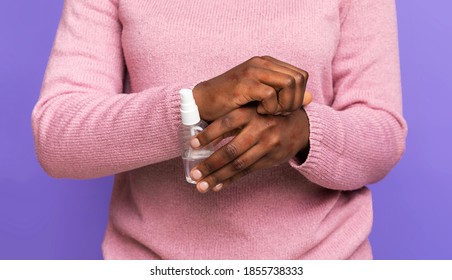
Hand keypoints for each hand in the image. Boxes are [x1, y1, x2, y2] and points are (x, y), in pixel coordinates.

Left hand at [189, 105, 309, 192]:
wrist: (301, 126)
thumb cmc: (268, 115)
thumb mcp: (252, 110)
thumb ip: (232, 120)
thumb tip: (203, 135)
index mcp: (251, 113)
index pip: (225, 124)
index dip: (208, 135)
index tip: (192, 144)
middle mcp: (259, 129)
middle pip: (231, 150)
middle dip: (210, 164)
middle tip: (194, 174)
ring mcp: (267, 146)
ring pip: (238, 165)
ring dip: (218, 177)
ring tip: (201, 185)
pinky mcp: (271, 159)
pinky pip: (247, 172)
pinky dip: (231, 180)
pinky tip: (217, 186)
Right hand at [193, 56, 310, 120]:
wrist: (203, 102)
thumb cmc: (232, 102)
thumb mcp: (263, 99)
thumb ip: (286, 97)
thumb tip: (311, 98)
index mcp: (268, 64)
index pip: (301, 75)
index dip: (299, 95)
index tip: (285, 108)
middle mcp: (262, 63)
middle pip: (299, 78)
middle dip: (295, 101)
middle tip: (280, 112)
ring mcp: (253, 71)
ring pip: (289, 83)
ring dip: (285, 104)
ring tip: (271, 112)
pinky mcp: (245, 83)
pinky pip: (271, 94)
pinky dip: (270, 107)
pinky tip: (259, 112)